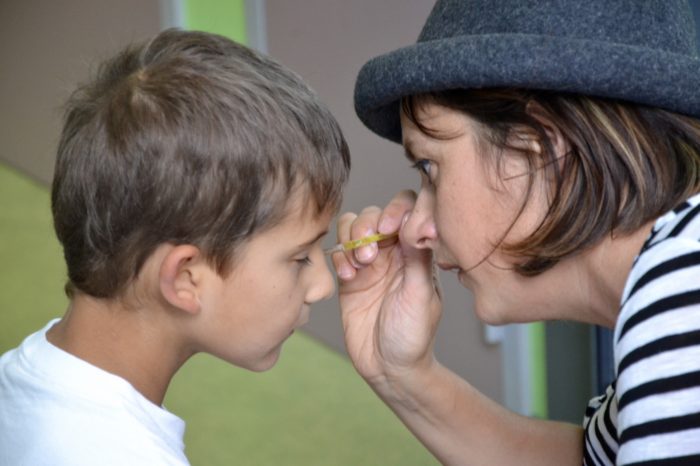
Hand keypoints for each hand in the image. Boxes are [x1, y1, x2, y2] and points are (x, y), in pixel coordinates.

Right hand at [332, 190, 442, 385]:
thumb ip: (417, 257)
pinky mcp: (350, 277)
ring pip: (353, 228)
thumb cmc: (413, 335)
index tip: (390, 227)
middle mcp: (394, 252)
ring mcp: (370, 263)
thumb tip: (416, 220)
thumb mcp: (421, 295)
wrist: (389, 367)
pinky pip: (338, 252)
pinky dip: (339, 258)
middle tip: (371, 254)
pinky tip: (348, 279)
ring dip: (352, 239)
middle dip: (369, 225)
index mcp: (417, 251)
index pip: (408, 210)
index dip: (397, 209)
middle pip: (375, 213)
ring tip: (359, 266)